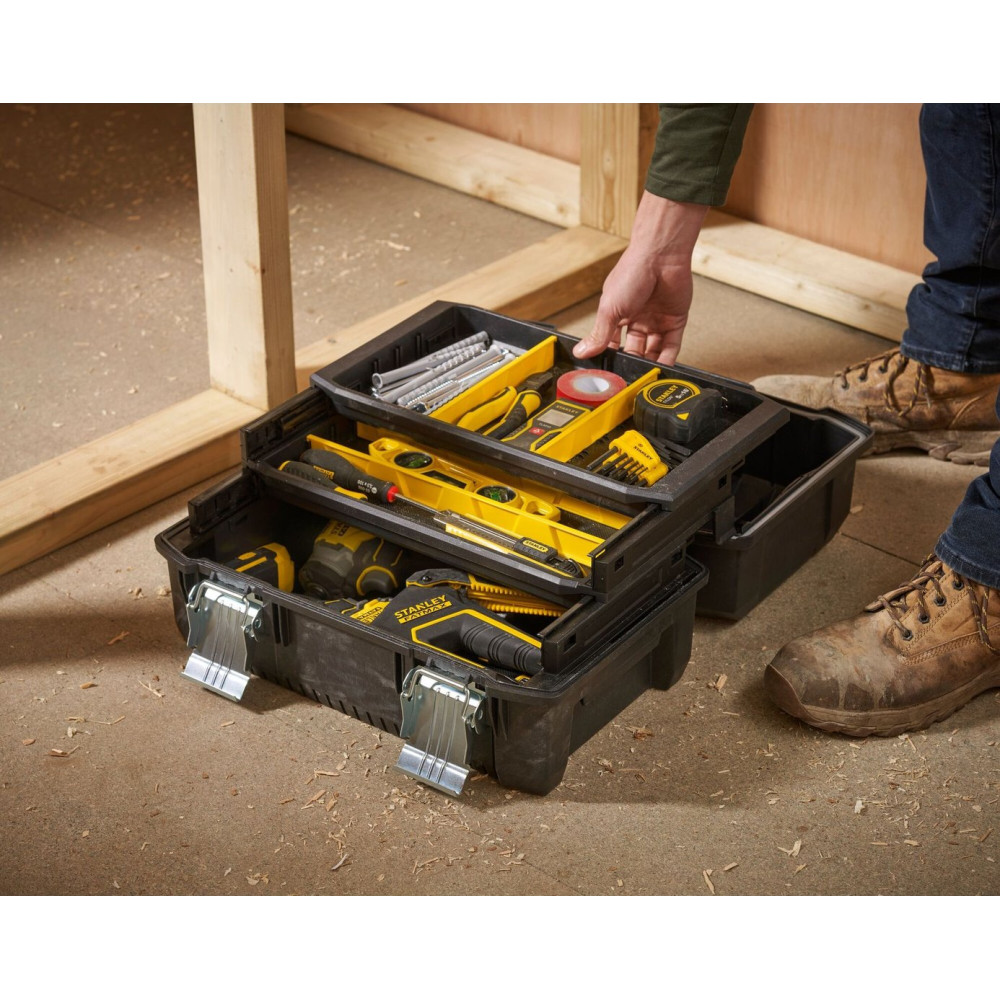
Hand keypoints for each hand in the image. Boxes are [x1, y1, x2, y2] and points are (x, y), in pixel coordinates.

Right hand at [573, 192, 707, 365]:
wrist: (660, 255)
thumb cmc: (632, 272)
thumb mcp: (609, 309)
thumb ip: (599, 334)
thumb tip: (582, 352)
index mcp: (617, 314)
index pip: (612, 342)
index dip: (611, 357)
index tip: (608, 373)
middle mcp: (637, 318)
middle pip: (634, 349)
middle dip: (631, 363)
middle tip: (628, 378)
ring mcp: (657, 320)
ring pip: (653, 350)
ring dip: (649, 364)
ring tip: (644, 379)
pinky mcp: (675, 321)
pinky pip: (671, 346)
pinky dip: (667, 360)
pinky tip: (661, 371)